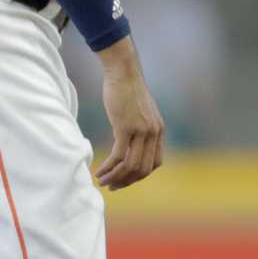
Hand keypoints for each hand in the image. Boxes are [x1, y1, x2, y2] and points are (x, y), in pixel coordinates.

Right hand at [93, 40, 163, 190]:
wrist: (122, 72)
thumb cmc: (126, 89)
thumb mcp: (139, 112)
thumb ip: (139, 128)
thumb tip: (128, 141)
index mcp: (158, 131)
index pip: (155, 164)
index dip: (139, 176)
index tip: (124, 180)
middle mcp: (153, 133)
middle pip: (143, 169)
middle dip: (126, 181)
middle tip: (111, 186)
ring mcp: (140, 130)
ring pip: (130, 165)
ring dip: (115, 177)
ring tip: (101, 181)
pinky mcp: (125, 127)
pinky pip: (118, 155)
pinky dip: (108, 167)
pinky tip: (99, 170)